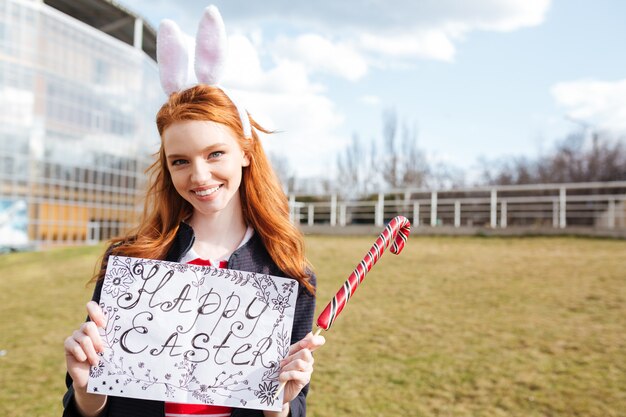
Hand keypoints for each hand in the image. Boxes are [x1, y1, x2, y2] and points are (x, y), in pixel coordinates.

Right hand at [64, 301, 106, 415]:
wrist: (93, 378)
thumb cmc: (106, 361)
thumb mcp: (111, 348)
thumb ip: (114, 337)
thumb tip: (131, 328)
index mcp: (97, 325)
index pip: (92, 307)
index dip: (95, 311)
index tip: (103, 324)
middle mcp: (85, 328)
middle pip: (89, 325)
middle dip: (97, 340)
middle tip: (102, 351)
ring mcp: (76, 336)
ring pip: (83, 338)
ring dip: (91, 352)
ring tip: (96, 362)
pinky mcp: (68, 345)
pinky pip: (73, 345)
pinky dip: (81, 355)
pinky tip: (85, 361)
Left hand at [278, 332, 325, 403]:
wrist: (277, 386)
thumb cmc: (281, 367)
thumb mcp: (287, 354)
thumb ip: (298, 345)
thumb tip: (311, 333)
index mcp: (306, 351)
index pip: (319, 341)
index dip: (314, 340)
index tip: (303, 344)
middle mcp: (309, 360)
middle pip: (305, 352)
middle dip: (290, 358)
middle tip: (281, 363)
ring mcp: (308, 370)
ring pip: (299, 363)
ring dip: (286, 367)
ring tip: (281, 372)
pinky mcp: (305, 380)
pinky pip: (295, 373)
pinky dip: (285, 375)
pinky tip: (282, 378)